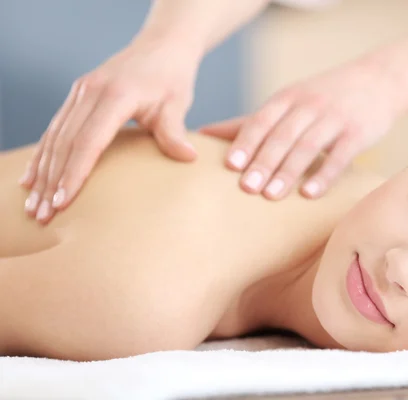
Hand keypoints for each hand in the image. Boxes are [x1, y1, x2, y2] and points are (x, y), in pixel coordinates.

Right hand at [19, 36, 200, 223]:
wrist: (161, 46)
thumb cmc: (171, 78)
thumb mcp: (176, 103)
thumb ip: (174, 131)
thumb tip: (187, 158)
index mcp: (115, 95)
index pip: (88, 141)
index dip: (74, 173)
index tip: (62, 202)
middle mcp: (90, 91)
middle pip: (64, 143)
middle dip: (50, 182)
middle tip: (41, 215)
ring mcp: (80, 92)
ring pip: (54, 137)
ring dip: (41, 173)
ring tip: (32, 205)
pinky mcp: (77, 95)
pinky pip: (54, 128)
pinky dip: (42, 155)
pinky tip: (31, 178)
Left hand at [204, 57, 398, 199]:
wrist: (379, 80)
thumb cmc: (323, 97)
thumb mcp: (288, 101)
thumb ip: (250, 121)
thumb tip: (202, 133)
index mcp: (287, 98)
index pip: (262, 120)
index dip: (246, 142)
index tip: (229, 166)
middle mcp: (309, 106)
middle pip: (282, 136)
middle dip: (263, 161)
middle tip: (246, 188)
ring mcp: (334, 118)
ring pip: (308, 146)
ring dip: (288, 172)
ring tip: (271, 196)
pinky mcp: (357, 132)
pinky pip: (339, 156)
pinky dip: (324, 175)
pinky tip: (310, 194)